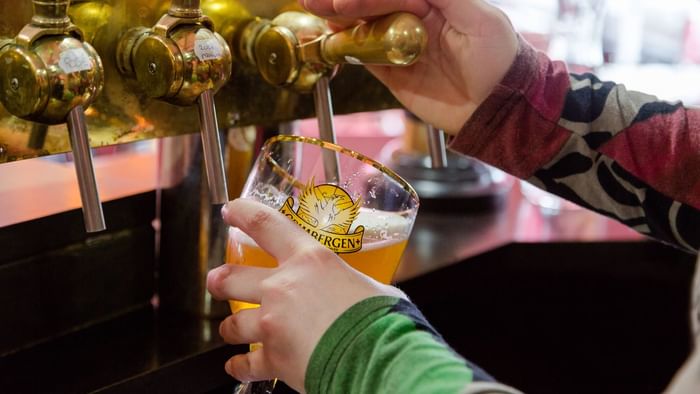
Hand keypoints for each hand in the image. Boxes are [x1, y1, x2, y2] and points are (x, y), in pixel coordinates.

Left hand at [207, 199, 405, 391]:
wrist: (378, 359)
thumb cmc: (383, 319)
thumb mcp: (373, 286)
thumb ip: (354, 285)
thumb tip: (361, 292)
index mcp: (310, 261)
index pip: (267, 224)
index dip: (243, 214)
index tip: (231, 211)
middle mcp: (283, 288)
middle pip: (233, 277)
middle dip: (219, 280)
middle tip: (216, 281)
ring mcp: (272, 324)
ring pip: (232, 324)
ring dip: (230, 327)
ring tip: (231, 330)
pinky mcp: (273, 359)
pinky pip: (245, 364)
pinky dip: (240, 365)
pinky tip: (239, 365)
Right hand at [301, 0, 518, 134]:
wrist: (497, 110)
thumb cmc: (498, 59)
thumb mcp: (477, 18)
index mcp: (434, 2)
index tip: (343, 2)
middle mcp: (414, 20)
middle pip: (372, 5)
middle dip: (344, 3)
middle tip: (314, 2)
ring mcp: (402, 46)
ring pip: (363, 29)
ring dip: (339, 22)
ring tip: (315, 14)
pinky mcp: (394, 73)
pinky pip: (364, 58)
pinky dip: (346, 50)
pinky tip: (330, 41)